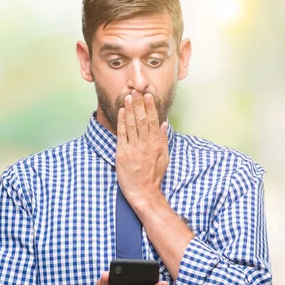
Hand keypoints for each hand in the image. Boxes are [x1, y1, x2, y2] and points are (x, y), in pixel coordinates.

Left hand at [116, 90, 168, 206]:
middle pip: (142, 120)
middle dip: (139, 104)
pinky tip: (121, 112)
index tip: (148, 97)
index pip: (153, 121)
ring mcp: (133, 148)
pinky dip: (121, 122)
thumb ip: (163, 139)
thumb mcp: (164, 157)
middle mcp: (145, 144)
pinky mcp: (122, 153)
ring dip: (129, 109)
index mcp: (156, 144)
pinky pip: (122, 134)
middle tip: (137, 92)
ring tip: (128, 97)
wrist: (143, 192)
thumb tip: (164, 124)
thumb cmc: (154, 176)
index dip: (150, 108)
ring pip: (131, 124)